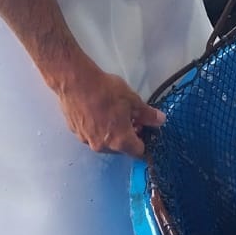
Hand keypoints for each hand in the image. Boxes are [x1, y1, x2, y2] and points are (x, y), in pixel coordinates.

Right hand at [51, 63, 165, 156]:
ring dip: (112, 133)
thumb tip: (160, 121)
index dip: (144, 142)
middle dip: (128, 136)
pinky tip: (98, 112)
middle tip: (131, 118)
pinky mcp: (75, 133)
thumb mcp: (133, 100)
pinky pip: (92, 135)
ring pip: (105, 142)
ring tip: (114, 114)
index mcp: (120, 141)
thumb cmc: (107, 92)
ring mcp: (86, 141)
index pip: (138, 152)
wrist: (76, 82)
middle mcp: (102, 146)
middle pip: (121, 148)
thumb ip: (147, 114)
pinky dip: (98, 129)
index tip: (145, 131)